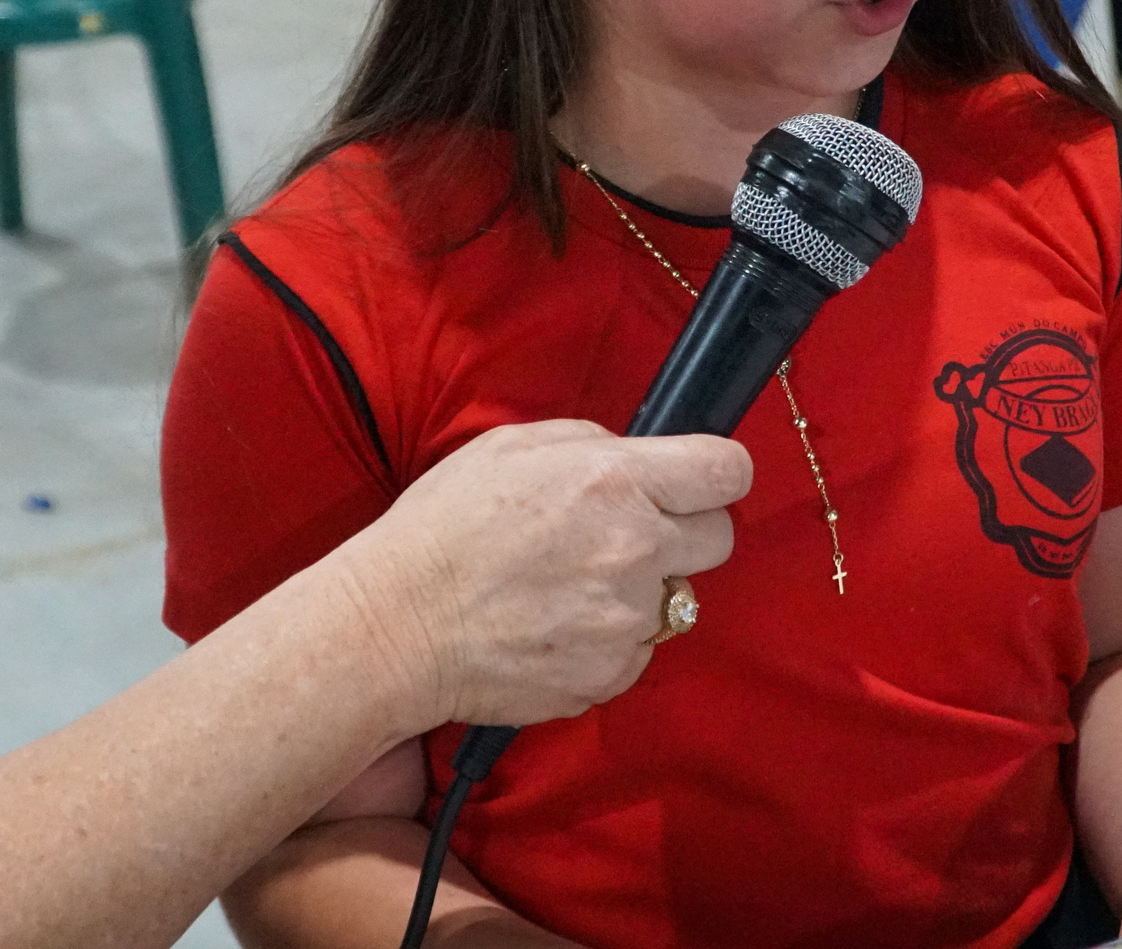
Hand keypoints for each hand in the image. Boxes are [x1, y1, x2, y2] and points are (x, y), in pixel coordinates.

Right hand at [332, 420, 749, 729]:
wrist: (394, 627)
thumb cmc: (442, 529)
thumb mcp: (512, 446)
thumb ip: (593, 444)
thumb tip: (637, 459)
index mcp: (616, 481)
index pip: (728, 471)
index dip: (716, 475)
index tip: (697, 483)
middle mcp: (635, 550)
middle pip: (719, 539)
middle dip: (683, 532)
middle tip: (626, 537)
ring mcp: (627, 621)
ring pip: (674, 600)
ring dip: (637, 592)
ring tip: (567, 589)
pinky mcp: (610, 676)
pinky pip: (637, 651)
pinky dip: (608, 642)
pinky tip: (555, 627)